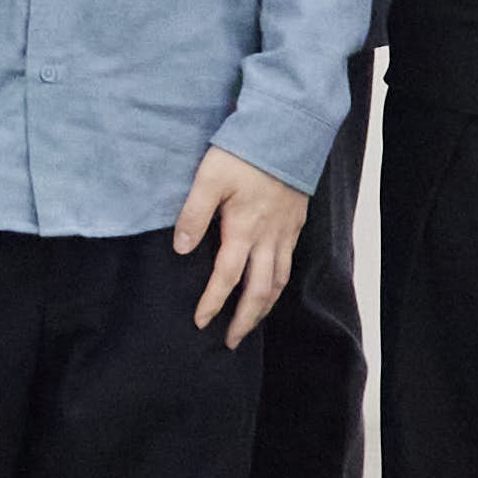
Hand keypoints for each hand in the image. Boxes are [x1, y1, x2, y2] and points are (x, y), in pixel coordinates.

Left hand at [173, 146, 314, 341]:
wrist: (287, 134)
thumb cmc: (243, 154)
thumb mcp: (209, 179)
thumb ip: (193, 214)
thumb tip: (182, 250)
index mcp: (244, 230)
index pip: (227, 278)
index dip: (213, 303)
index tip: (201, 323)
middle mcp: (269, 238)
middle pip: (260, 291)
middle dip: (245, 319)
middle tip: (232, 342)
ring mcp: (285, 233)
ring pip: (279, 281)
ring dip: (265, 306)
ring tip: (252, 322)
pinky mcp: (295, 224)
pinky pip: (289, 264)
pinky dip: (279, 284)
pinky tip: (271, 287)